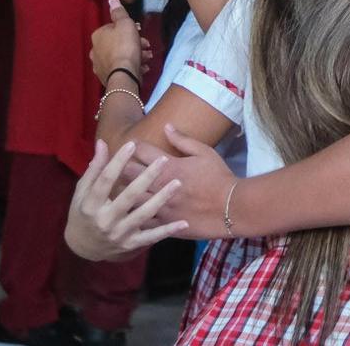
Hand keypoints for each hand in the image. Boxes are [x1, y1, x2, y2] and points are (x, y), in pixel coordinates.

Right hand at [66, 139, 187, 262]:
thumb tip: (102, 142)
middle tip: (163, 160)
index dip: (118, 162)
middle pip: (129, 196)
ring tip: (177, 183)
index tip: (132, 144)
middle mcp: (105, 220)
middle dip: (147, 177)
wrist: (83, 248)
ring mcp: (119, 234)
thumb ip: (94, 169)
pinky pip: (151, 237)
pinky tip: (183, 222)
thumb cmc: (83, 213)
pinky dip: (168, 230)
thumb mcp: (82, 192)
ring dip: (161, 199)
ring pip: (143, 214)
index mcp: (91, 204)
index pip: (105, 180)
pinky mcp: (130, 244)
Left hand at [92, 0, 145, 87]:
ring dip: (135, 56)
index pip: (114, 28)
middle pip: (118, 43)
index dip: (129, 29)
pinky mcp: (106, 77)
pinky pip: (120, 68)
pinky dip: (130, 67)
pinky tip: (141, 68)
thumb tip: (112, 0)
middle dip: (134, 44)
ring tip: (147, 58)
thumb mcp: (125, 24)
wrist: (124, 74)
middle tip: (146, 47)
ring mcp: (99, 65)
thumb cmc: (125, 46)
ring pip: (119, 56)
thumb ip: (119, 12)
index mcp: (98, 35)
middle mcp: (95, 50)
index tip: (141, 33)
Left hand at [129, 123, 238, 239]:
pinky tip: (130, 213)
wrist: (231, 208)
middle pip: (129, 173)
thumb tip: (166, 126)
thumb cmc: (219, 177)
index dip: (133, 146)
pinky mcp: (164, 224)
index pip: (141, 151)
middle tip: (118, 166)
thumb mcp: (205, 152)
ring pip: (130, 198)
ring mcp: (161, 206)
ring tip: (118, 190)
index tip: (129, 145)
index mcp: (169, 166)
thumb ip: (183, 140)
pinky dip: (133, 215)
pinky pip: (142, 220)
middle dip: (121, 167)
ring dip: (123, 192)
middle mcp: (160, 185)